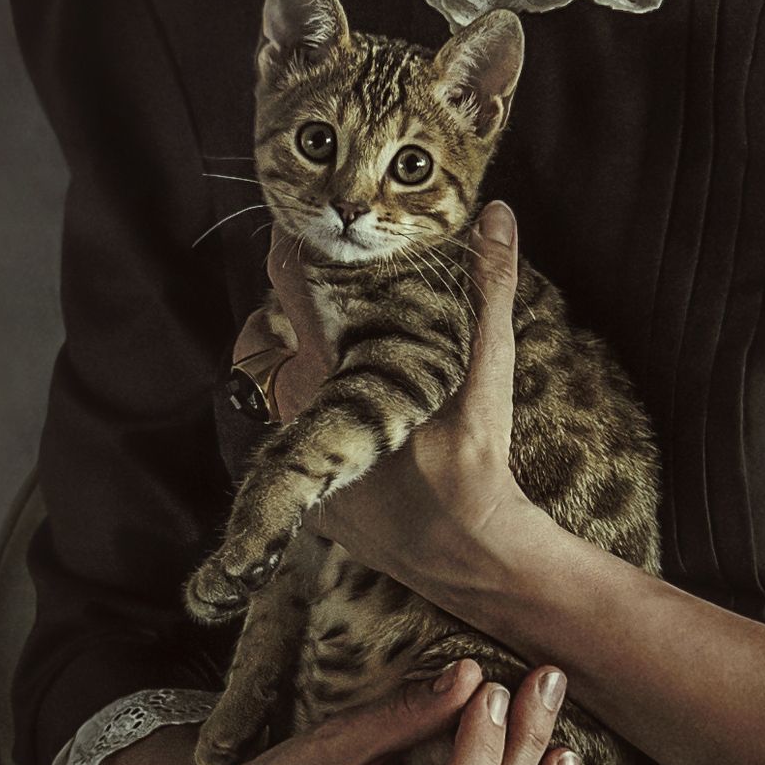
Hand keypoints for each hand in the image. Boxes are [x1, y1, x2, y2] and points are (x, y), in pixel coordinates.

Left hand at [226, 203, 541, 601]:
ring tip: (342, 368)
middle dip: (289, 321)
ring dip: (297, 373)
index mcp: (336, 362)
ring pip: (273, 392)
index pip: (287, 284)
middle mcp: (302, 402)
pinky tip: (351, 428)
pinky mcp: (304, 493)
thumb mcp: (488, 365)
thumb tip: (497, 213)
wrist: (466, 551)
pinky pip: (289, 444)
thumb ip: (490, 284)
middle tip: (331, 314)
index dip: (291, 255)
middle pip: (266, 340)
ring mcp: (297, 451)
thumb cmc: (474, 455)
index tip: (306, 239)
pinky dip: (310, 428)